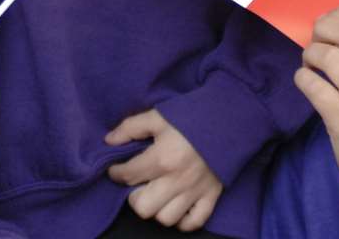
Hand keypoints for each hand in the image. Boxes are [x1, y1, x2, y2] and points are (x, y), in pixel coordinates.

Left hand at [104, 108, 222, 230]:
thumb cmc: (192, 115)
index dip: (116, 172)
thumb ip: (131, 127)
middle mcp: (176, 181)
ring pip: (166, 218)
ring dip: (157, 209)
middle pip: (143, 207)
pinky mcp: (211, 196)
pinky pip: (194, 222)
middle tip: (139, 184)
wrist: (229, 117)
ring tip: (157, 195)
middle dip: (135, 197)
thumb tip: (109, 141)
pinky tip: (178, 207)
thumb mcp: (158, 115)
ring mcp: (195, 191)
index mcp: (161, 158)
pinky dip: (183, 220)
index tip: (116, 169)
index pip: (128, 175)